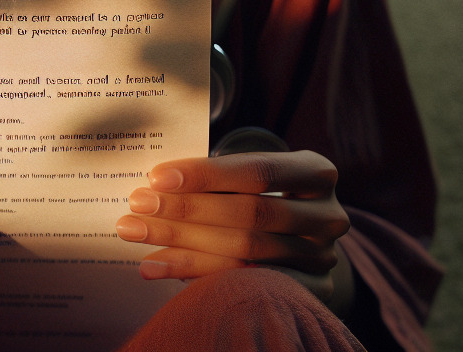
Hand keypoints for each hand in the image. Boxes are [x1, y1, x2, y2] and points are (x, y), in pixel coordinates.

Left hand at [116, 150, 349, 303]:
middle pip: (248, 215)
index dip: (206, 175)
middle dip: (187, 210)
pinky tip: (156, 265)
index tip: (157, 177)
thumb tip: (157, 179)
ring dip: (180, 243)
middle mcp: (328, 216)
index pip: (257, 172)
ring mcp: (322, 258)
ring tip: (135, 232)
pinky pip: (242, 285)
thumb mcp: (256, 169)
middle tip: (137, 205)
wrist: (306, 229)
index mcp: (317, 172)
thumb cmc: (266, 187)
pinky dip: (193, 274)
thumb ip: (218, 172)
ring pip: (242, 253)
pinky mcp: (311, 292)